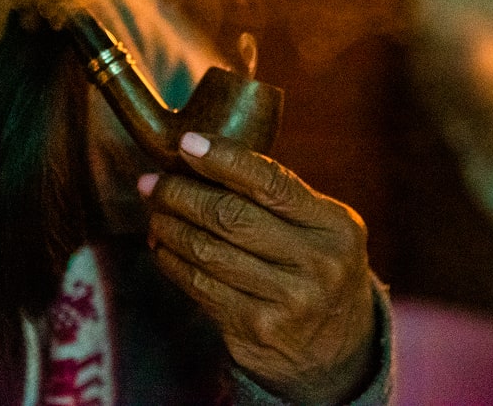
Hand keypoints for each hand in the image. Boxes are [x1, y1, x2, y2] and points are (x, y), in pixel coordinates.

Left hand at [137, 132, 375, 403]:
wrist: (339, 348)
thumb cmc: (316, 267)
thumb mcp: (320, 228)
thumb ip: (274, 196)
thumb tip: (198, 157)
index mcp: (336, 226)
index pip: (271, 183)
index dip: (223, 159)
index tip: (186, 143)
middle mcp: (317, 264)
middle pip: (231, 217)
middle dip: (181, 194)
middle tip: (152, 182)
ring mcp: (288, 301)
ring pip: (208, 252)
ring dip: (170, 227)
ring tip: (153, 212)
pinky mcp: (257, 329)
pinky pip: (200, 286)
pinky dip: (173, 262)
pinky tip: (162, 247)